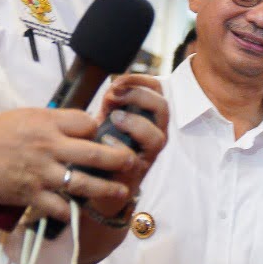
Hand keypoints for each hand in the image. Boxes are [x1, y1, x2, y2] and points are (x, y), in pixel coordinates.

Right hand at [0, 107, 135, 220]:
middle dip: (118, 159)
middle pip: (95, 153)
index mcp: (46, 123)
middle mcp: (48, 147)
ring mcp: (41, 173)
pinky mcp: (30, 195)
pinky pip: (59, 207)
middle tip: (132, 161)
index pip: (87, 123)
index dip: (99, 130)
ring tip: (121, 191)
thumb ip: (50, 122)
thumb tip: (75, 125)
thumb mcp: (23, 116)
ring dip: (106, 189)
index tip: (105, 136)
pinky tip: (81, 212)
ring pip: (84, 183)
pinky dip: (71, 211)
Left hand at [92, 74, 167, 205]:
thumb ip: (112, 103)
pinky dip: (120, 145)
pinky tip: (104, 140)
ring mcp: (148, 155)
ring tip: (113, 118)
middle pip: (163, 108)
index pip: (157, 90)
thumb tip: (113, 90)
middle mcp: (155, 134)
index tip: (117, 81)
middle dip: (138, 96)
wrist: (99, 184)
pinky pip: (135, 160)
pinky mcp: (136, 174)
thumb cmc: (106, 147)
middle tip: (114, 96)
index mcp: (150, 117)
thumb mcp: (108, 119)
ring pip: (157, 137)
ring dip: (135, 123)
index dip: (140, 79)